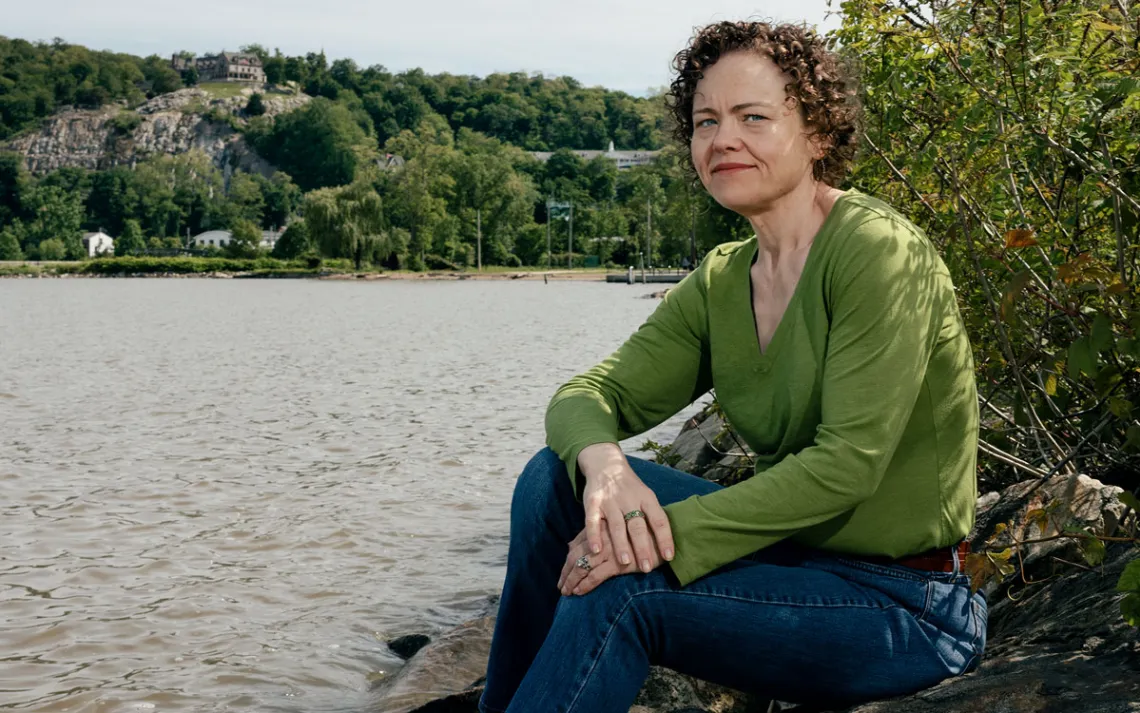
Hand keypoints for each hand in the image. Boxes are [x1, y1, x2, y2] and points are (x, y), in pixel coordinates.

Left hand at [557, 526, 662, 595]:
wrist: (670, 534)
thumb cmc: (648, 533)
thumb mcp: (624, 530)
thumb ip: (602, 535)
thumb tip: (577, 545)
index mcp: (603, 528)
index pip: (577, 545)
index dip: (568, 561)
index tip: (563, 574)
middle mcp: (603, 537)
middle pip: (576, 556)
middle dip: (566, 573)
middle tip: (561, 587)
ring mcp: (610, 549)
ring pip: (582, 565)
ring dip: (572, 580)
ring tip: (567, 592)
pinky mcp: (619, 562)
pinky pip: (596, 575)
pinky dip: (585, 584)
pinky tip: (579, 592)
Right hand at [577, 443, 674, 574]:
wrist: (606, 465)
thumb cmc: (630, 488)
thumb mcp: (645, 496)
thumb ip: (652, 517)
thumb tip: (665, 546)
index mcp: (647, 498)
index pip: (659, 520)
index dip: (665, 539)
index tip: (669, 557)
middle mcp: (629, 499)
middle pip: (638, 526)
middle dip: (643, 547)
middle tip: (647, 567)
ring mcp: (610, 500)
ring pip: (617, 525)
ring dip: (621, 545)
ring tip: (626, 563)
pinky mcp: (593, 502)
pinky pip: (592, 521)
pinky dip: (594, 536)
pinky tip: (596, 550)